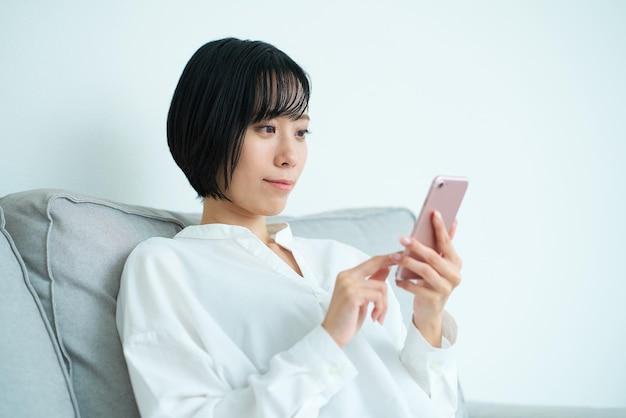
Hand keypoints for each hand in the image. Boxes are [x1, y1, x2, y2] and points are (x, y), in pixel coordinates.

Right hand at [322, 255, 395, 347]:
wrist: (333, 334)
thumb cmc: (347, 319)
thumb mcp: (363, 298)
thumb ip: (371, 283)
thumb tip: (385, 269)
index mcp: (347, 275)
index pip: (370, 261)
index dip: (386, 258)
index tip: (399, 256)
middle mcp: (346, 276)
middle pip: (376, 264)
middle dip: (391, 263)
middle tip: (404, 266)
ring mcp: (349, 284)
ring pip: (381, 286)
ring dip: (384, 304)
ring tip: (378, 315)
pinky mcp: (353, 295)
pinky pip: (378, 296)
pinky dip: (380, 308)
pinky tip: (374, 317)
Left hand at [394, 211, 461, 346]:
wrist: (431, 310)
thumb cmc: (433, 280)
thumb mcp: (440, 263)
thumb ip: (444, 243)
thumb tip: (452, 220)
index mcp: (456, 262)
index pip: (446, 242)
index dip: (440, 227)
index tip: (433, 213)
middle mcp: (454, 274)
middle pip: (433, 257)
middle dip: (416, 246)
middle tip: (402, 238)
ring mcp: (445, 288)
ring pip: (425, 271)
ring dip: (408, 263)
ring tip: (394, 256)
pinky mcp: (434, 299)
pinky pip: (417, 288)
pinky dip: (405, 282)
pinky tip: (396, 277)